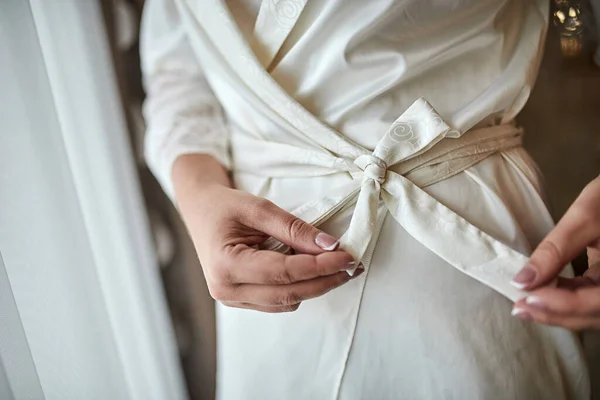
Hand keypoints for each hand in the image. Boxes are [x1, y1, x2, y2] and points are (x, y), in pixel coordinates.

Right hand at [172, 155, 357, 312]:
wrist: (200, 211)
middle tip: (352, 265)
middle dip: (325, 281)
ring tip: (335, 265)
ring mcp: (232, 299)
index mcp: (226, 265)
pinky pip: (279, 301)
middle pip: (289, 294)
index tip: (347, 256)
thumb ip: (295, 228)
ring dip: (314, 286)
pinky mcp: (242, 300)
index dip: (320, 266)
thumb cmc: (224, 206)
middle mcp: (227, 290)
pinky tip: (310, 270)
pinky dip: (299, 287)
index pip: (284, 272)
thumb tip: (331, 246)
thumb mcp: (259, 208)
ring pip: (287, 302)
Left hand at [511, 175, 599, 329]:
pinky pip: (590, 299)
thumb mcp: (586, 216)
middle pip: (593, 314)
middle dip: (556, 313)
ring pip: (591, 312)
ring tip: (525, 304)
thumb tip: (521, 280)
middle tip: (519, 307)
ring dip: (558, 311)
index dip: (563, 305)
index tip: (528, 297)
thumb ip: (555, 250)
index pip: (598, 303)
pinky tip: (542, 293)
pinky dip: (566, 299)